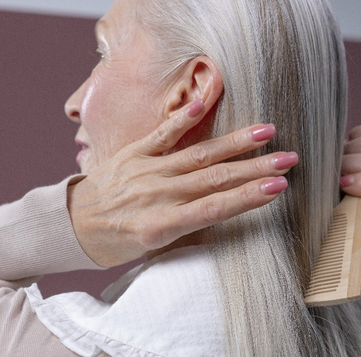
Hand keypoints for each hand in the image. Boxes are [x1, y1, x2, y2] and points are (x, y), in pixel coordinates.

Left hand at [67, 100, 297, 266]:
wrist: (72, 226)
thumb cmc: (116, 243)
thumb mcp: (152, 247)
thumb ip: (185, 225)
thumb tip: (221, 206)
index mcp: (161, 225)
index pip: (215, 208)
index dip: (249, 197)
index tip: (279, 187)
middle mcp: (156, 195)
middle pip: (214, 178)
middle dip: (255, 168)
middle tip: (288, 158)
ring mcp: (145, 170)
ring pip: (197, 154)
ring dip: (234, 143)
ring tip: (265, 131)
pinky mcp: (132, 153)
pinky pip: (161, 134)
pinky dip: (183, 119)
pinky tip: (204, 104)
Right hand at [340, 118, 360, 232]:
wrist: (355, 193)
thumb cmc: (348, 209)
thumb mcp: (350, 221)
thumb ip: (357, 222)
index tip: (342, 185)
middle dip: (348, 164)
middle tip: (334, 171)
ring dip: (349, 149)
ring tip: (339, 160)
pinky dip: (357, 135)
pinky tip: (350, 148)